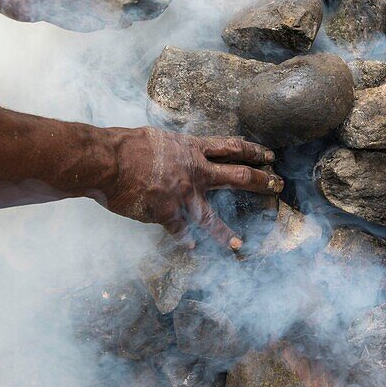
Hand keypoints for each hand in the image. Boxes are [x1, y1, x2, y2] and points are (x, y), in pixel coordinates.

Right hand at [98, 129, 282, 251]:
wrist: (107, 160)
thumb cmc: (126, 145)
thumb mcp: (159, 138)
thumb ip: (176, 148)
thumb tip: (182, 151)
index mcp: (192, 149)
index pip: (231, 147)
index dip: (252, 151)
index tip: (269, 155)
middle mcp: (194, 171)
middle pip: (236, 176)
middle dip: (260, 181)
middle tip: (277, 185)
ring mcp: (183, 194)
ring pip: (211, 217)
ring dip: (225, 232)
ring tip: (238, 244)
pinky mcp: (166, 212)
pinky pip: (179, 231)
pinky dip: (184, 240)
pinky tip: (190, 248)